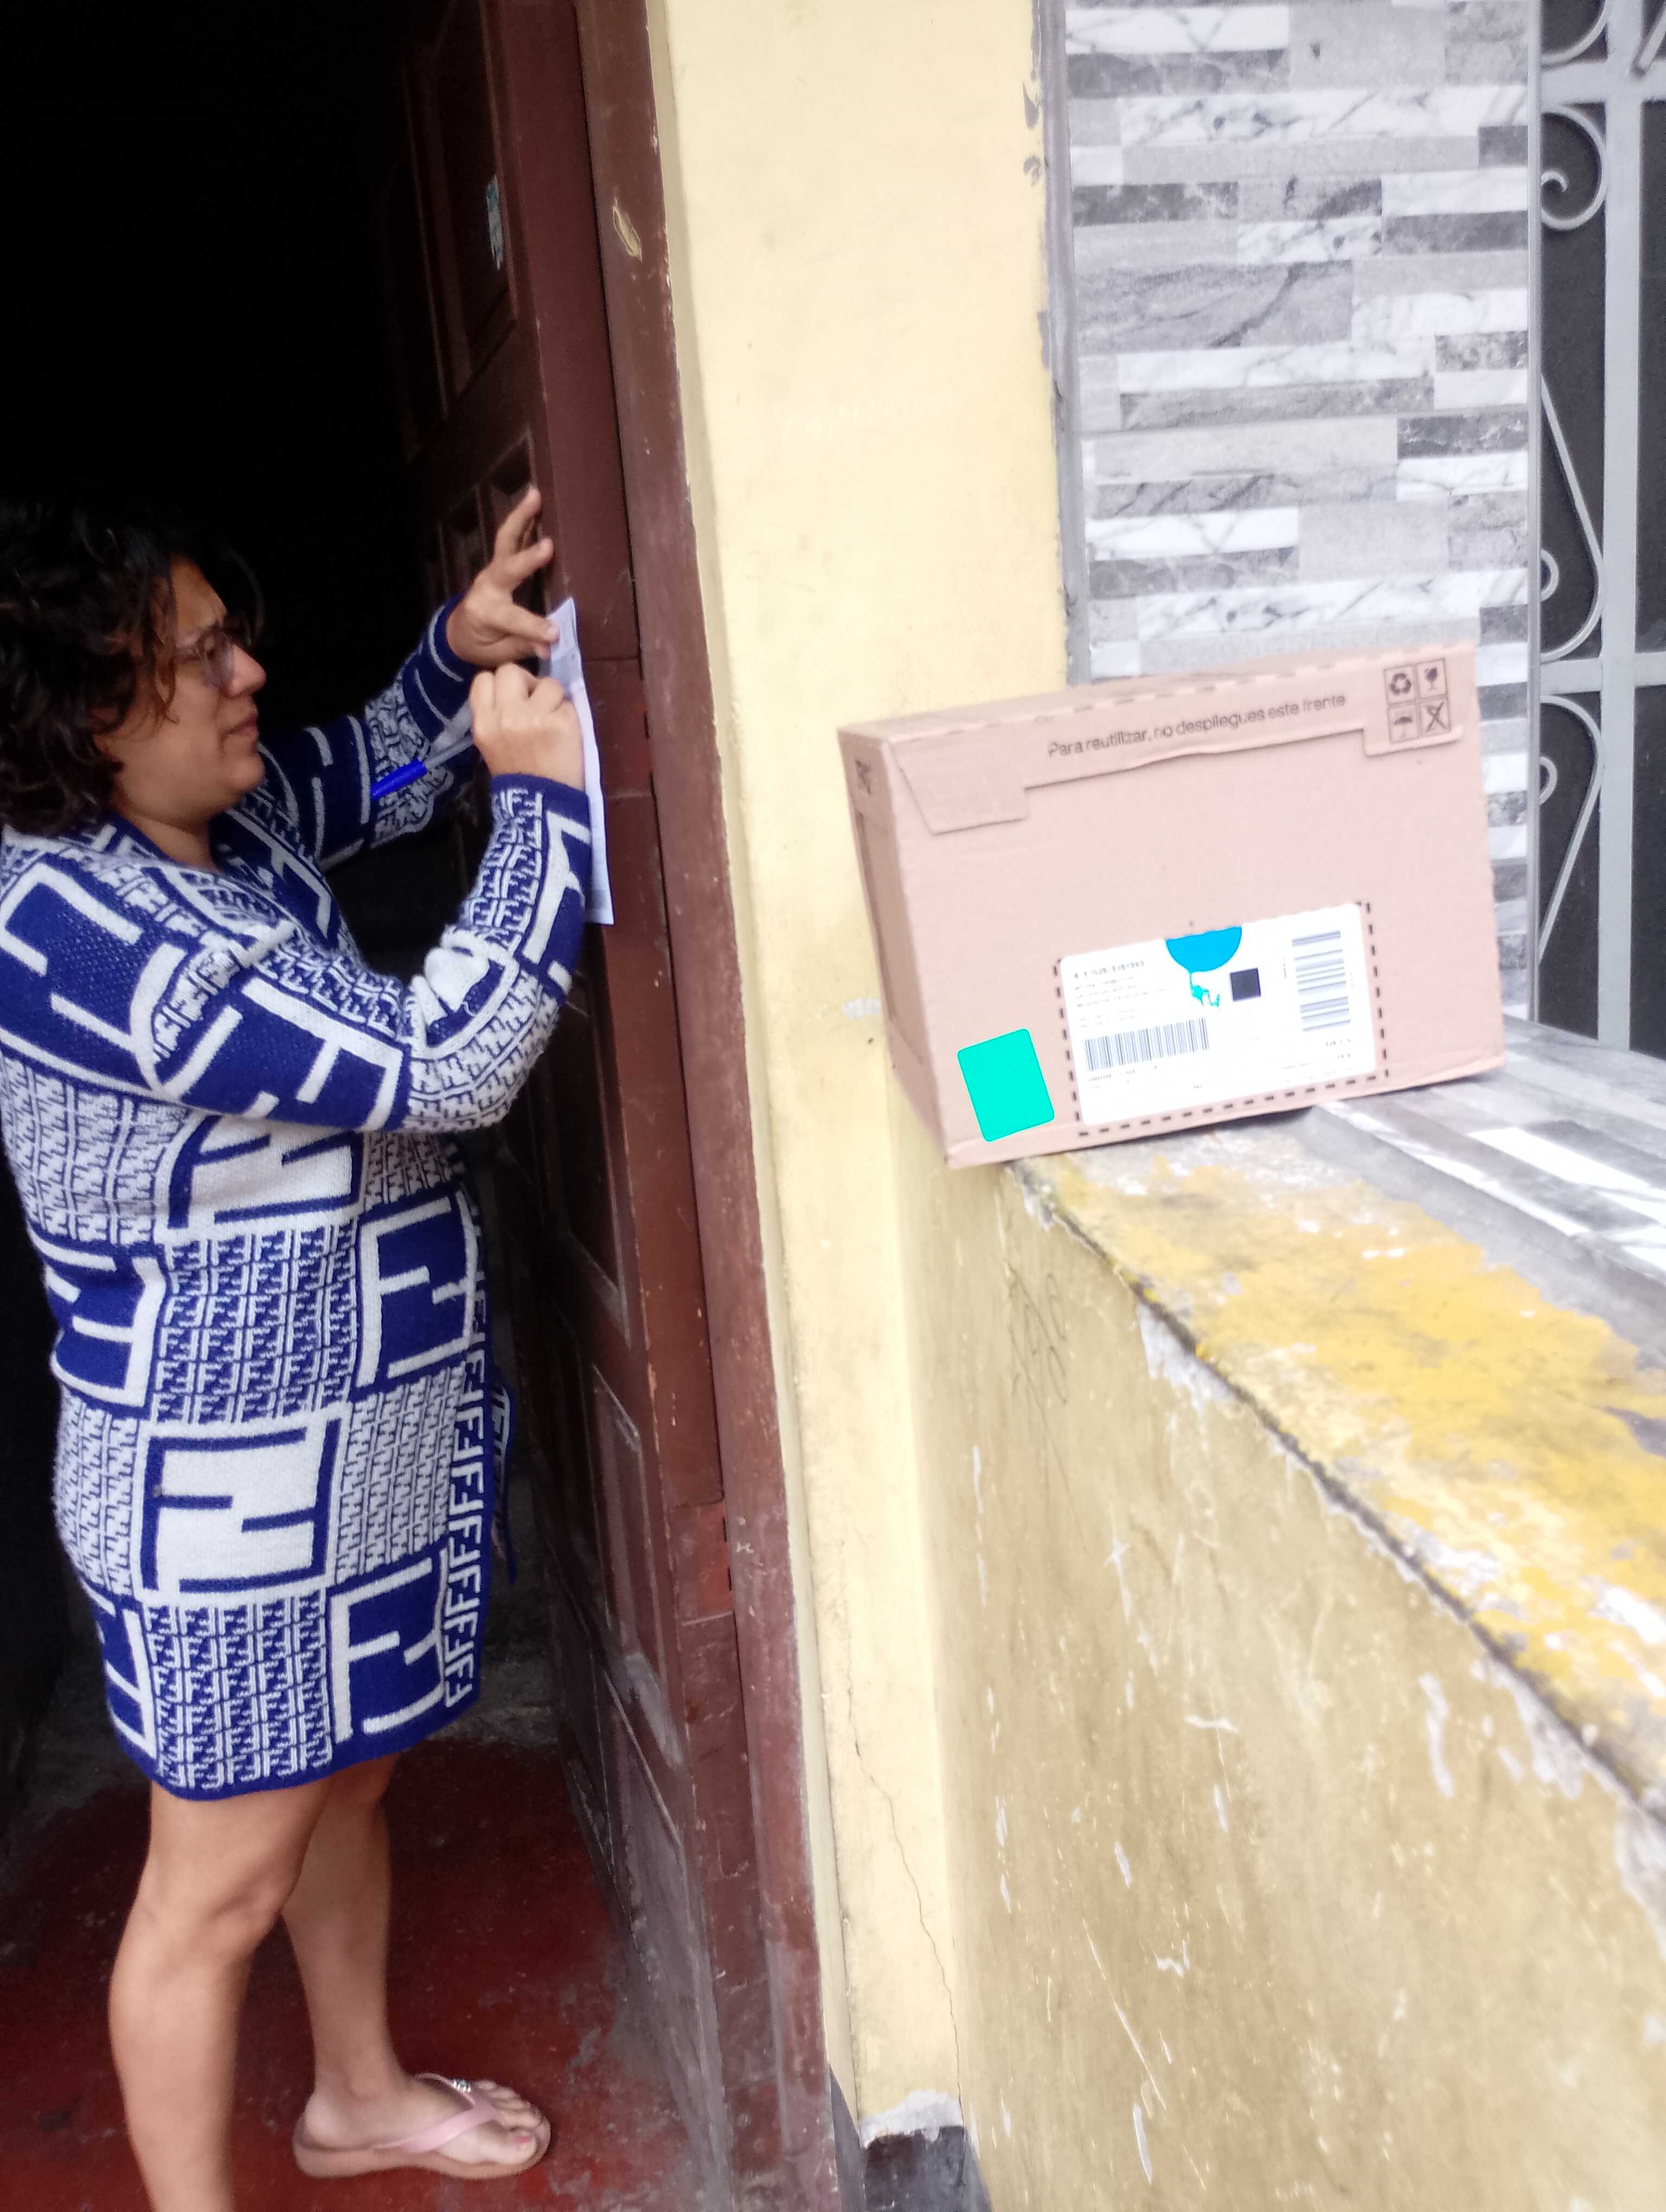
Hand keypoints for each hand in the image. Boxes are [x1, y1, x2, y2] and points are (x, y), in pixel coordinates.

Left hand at [446, 486, 557, 667]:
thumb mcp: (497, 655)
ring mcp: (492, 571)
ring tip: (535, 495)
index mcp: (484, 613)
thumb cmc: (480, 645)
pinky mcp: (498, 563)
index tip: (554, 633)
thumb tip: (548, 645)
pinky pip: (510, 538)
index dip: (533, 627)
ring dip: (521, 517)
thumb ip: (521, 646)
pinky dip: (523, 519)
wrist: (459, 632)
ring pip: (506, 540)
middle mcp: (486, 587)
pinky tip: (536, 501)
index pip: (512, 619)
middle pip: (508, 568)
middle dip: (528, 559)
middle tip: (548, 546)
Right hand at [470, 663, 583, 788]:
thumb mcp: (491, 745)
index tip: (513, 697)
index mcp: (483, 722)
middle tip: (536, 702)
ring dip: (554, 698)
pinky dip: (570, 716)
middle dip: (527, 682)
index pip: (483, 679)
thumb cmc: (517, 777)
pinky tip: (566, 735)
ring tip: (554, 720)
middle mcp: (505, 715)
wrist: (541, 808)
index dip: (501, 684)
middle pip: (511, 671)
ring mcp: (533, 717)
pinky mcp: (561, 723)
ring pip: (547, 683)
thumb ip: (496, 715)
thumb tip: (517, 691)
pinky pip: (568, 703)